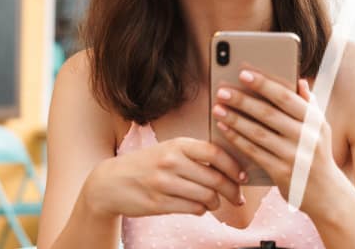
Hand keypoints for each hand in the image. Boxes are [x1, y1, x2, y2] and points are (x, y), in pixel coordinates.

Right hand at [82, 137, 246, 218]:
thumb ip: (196, 154)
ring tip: (217, 202)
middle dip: (232, 190)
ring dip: (217, 203)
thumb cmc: (148, 164)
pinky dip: (202, 210)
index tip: (244, 176)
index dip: (234, 166)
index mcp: (177, 144)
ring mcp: (163, 184)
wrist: (110, 182)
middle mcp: (171, 162)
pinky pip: (193, 209)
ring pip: (206, 197)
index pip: (215, 153)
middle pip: (214, 179)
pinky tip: (200, 207)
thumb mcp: (169, 149)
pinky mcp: (158, 204)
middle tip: (239, 197)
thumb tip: (231, 165)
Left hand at [211, 69, 340, 213]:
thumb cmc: (319, 154)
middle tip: (222, 91)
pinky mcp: (281, 172)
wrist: (326, 193)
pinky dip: (238, 139)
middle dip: (243, 100)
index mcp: (314, 120)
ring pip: (258, 133)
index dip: (264, 84)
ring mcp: (293, 155)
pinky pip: (254, 152)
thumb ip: (309, 104)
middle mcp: (305, 136)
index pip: (286, 97)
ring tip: (218, 108)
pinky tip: (225, 129)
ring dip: (235, 119)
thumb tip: (298, 81)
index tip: (243, 74)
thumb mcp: (320, 128)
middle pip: (268, 114)